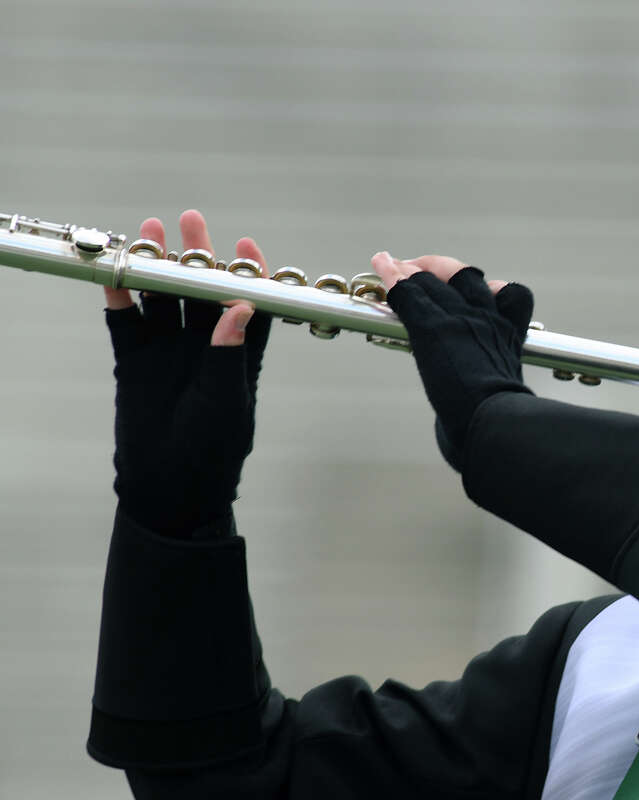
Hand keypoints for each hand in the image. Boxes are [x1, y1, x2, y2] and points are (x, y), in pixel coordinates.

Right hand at [105, 210, 271, 537]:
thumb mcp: (225, 401)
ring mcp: (167, 351)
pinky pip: (125, 321)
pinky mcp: (135, 360)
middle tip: (190, 221)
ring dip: (156, 267)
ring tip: (149, 233)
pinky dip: (119, 297)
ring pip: (162, 297)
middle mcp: (203, 345)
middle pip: (201, 290)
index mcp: (237, 354)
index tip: (245, 244)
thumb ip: (229, 356)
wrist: (168, 488)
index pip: (247, 304)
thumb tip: (242, 308)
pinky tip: (113, 271)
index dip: (248, 274)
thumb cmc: (211, 449)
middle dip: (197, 256)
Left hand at [372, 253, 533, 470]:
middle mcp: (488, 321)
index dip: (492, 288)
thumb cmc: (498, 429)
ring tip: (389, 262)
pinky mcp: (433, 327)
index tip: (474, 289)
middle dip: (442, 269)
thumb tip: (463, 437)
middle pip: (467, 277)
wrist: (494, 425)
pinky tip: (380, 264)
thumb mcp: (505, 407)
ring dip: (408, 270)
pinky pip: (408, 292)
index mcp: (509, 340)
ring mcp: (461, 320)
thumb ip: (489, 403)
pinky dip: (391, 276)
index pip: (512, 295)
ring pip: (433, 280)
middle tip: (419, 271)